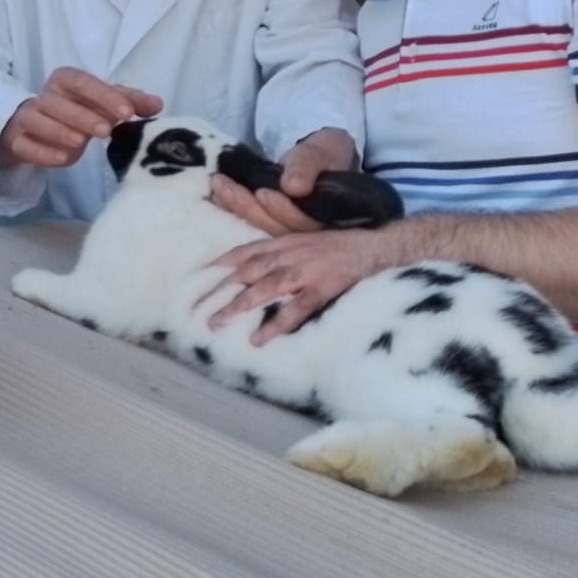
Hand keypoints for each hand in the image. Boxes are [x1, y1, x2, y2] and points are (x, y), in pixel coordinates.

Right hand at [0, 68, 163, 168]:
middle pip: (57, 101)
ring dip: (60, 130)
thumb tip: (158, 104)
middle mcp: (42, 96)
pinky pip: (25, 145)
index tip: (127, 112)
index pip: (82, 82)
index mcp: (65, 81)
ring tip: (81, 143)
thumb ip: (128, 102)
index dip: (104, 95)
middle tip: (106, 131)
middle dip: (82, 115)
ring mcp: (26, 119)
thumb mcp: (102, 104)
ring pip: (37, 120)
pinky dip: (42, 152)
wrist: (32, 129)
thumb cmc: (74, 111)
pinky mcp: (17, 142)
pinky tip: (63, 159)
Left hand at [202, 228, 388, 343]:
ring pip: (266, 287)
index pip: (248, 250)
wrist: (378, 246)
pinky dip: (277, 323)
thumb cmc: (342, 246)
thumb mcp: (308, 239)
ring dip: (240, 305)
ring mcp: (307, 270)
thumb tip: (259, 261)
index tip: (203, 275)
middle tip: (199, 306)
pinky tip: (260, 338)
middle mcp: (292, 253)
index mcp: (287, 241)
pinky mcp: (324, 287)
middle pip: (249, 271)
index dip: (224, 262)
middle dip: (222, 288)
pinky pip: (297, 308)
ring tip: (218, 322)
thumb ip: (284, 248)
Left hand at [209, 127, 356, 235]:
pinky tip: (218, 196)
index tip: (263, 193)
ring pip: (264, 228)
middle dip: (250, 209)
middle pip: (280, 231)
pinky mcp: (274, 225)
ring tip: (218, 185)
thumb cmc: (323, 155)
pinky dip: (234, 208)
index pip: (306, 224)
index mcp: (329, 219)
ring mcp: (291, 233)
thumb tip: (293, 188)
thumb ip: (307, 168)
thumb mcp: (318, 154)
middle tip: (224, 186)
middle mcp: (311, 234)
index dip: (284, 211)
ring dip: (237, 208)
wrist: (318, 159)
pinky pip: (254, 222)